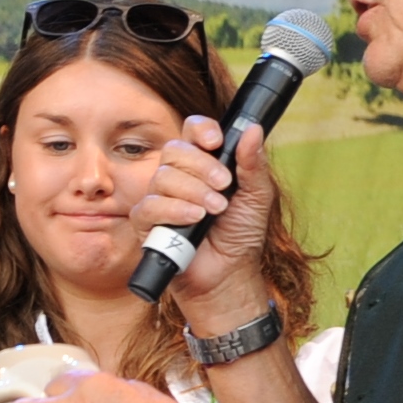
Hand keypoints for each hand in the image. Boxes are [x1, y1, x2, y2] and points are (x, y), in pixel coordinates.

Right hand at [137, 113, 283, 317]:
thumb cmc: (241, 234)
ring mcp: (159, 198)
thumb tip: (253, 129)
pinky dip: (174, 211)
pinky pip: (150, 206)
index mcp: (202, 163)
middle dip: (202, 166)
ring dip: (193, 192)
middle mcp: (177, 176)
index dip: (201, 131)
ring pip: (162, 177)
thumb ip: (253, 164)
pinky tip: (194, 219)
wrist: (229, 273)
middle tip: (224, 186)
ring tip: (214, 211)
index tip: (217, 143)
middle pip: (174, 151)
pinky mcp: (145, 224)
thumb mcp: (257, 195)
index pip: (191, 131)